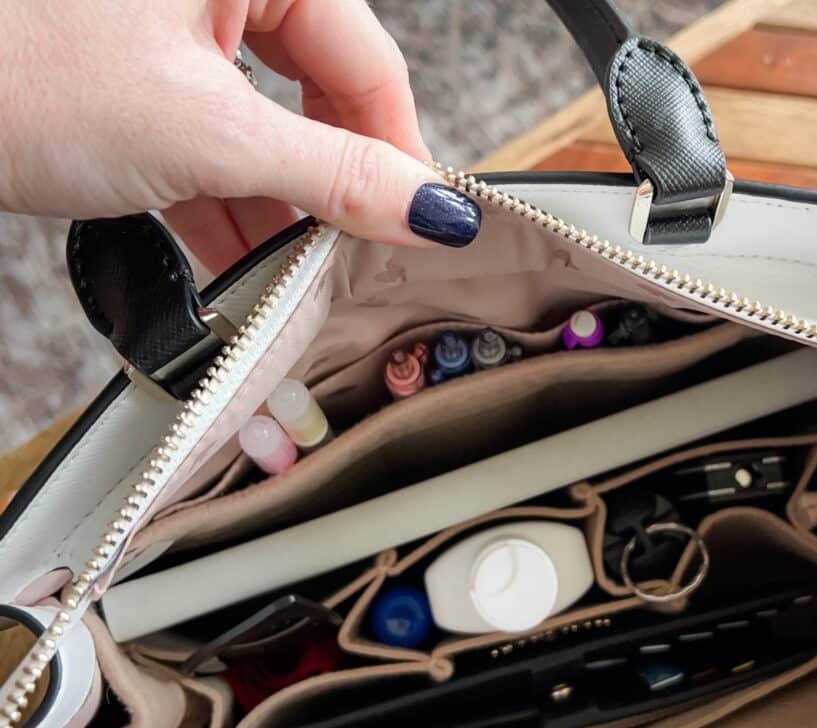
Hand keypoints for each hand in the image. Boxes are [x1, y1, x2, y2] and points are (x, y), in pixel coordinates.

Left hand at [0, 1, 480, 273]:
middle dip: (334, 184)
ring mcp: (173, 24)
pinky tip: (241, 259)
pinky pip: (212, 139)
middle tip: (355, 252)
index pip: (370, 63)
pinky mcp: (138, 74)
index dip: (399, 155)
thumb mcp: (207, 133)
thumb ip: (335, 174)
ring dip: (280, 206)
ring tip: (293, 271)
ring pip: (265, 123)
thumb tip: (431, 209)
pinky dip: (228, 202)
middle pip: (321, 92)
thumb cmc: (17, 69)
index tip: (420, 228)